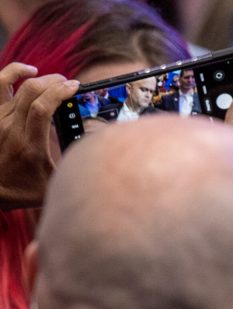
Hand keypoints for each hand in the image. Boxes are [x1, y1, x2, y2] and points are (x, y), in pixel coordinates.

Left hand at [0, 63, 78, 209]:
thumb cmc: (22, 189)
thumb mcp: (53, 185)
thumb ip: (74, 171)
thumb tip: (98, 159)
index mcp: (29, 145)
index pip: (42, 108)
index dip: (60, 92)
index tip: (75, 86)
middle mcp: (11, 128)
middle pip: (31, 91)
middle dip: (54, 81)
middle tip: (69, 83)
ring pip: (17, 85)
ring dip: (40, 78)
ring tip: (54, 79)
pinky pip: (1, 84)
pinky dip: (13, 72)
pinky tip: (28, 71)